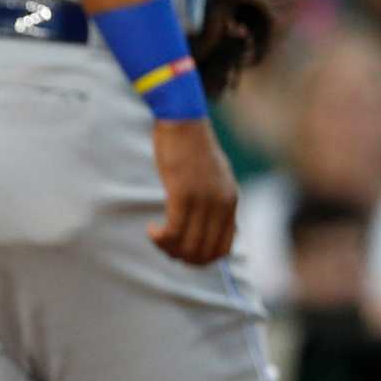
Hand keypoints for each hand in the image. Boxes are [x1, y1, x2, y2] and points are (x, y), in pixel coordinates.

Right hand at [148, 119, 237, 265]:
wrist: (183, 120)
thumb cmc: (193, 145)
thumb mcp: (215, 174)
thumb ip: (217, 199)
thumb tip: (208, 223)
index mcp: (230, 201)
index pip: (223, 248)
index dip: (203, 260)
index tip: (183, 252)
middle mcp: (220, 204)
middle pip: (204, 251)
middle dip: (183, 257)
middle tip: (165, 247)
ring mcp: (203, 200)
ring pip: (188, 244)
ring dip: (168, 248)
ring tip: (156, 238)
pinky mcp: (182, 193)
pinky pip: (173, 229)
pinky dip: (161, 237)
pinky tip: (151, 229)